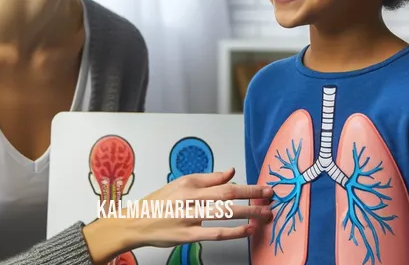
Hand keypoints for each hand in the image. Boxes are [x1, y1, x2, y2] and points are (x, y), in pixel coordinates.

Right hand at [123, 167, 272, 248]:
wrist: (137, 222)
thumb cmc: (160, 202)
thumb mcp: (181, 184)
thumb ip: (207, 178)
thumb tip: (231, 172)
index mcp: (189, 183)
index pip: (224, 183)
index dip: (247, 186)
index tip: (264, 188)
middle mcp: (189, 198)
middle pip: (227, 195)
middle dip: (253, 196)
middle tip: (271, 198)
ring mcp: (188, 217)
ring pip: (224, 213)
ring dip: (248, 213)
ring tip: (265, 215)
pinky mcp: (187, 235)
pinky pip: (215, 233)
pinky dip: (234, 232)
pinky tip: (247, 230)